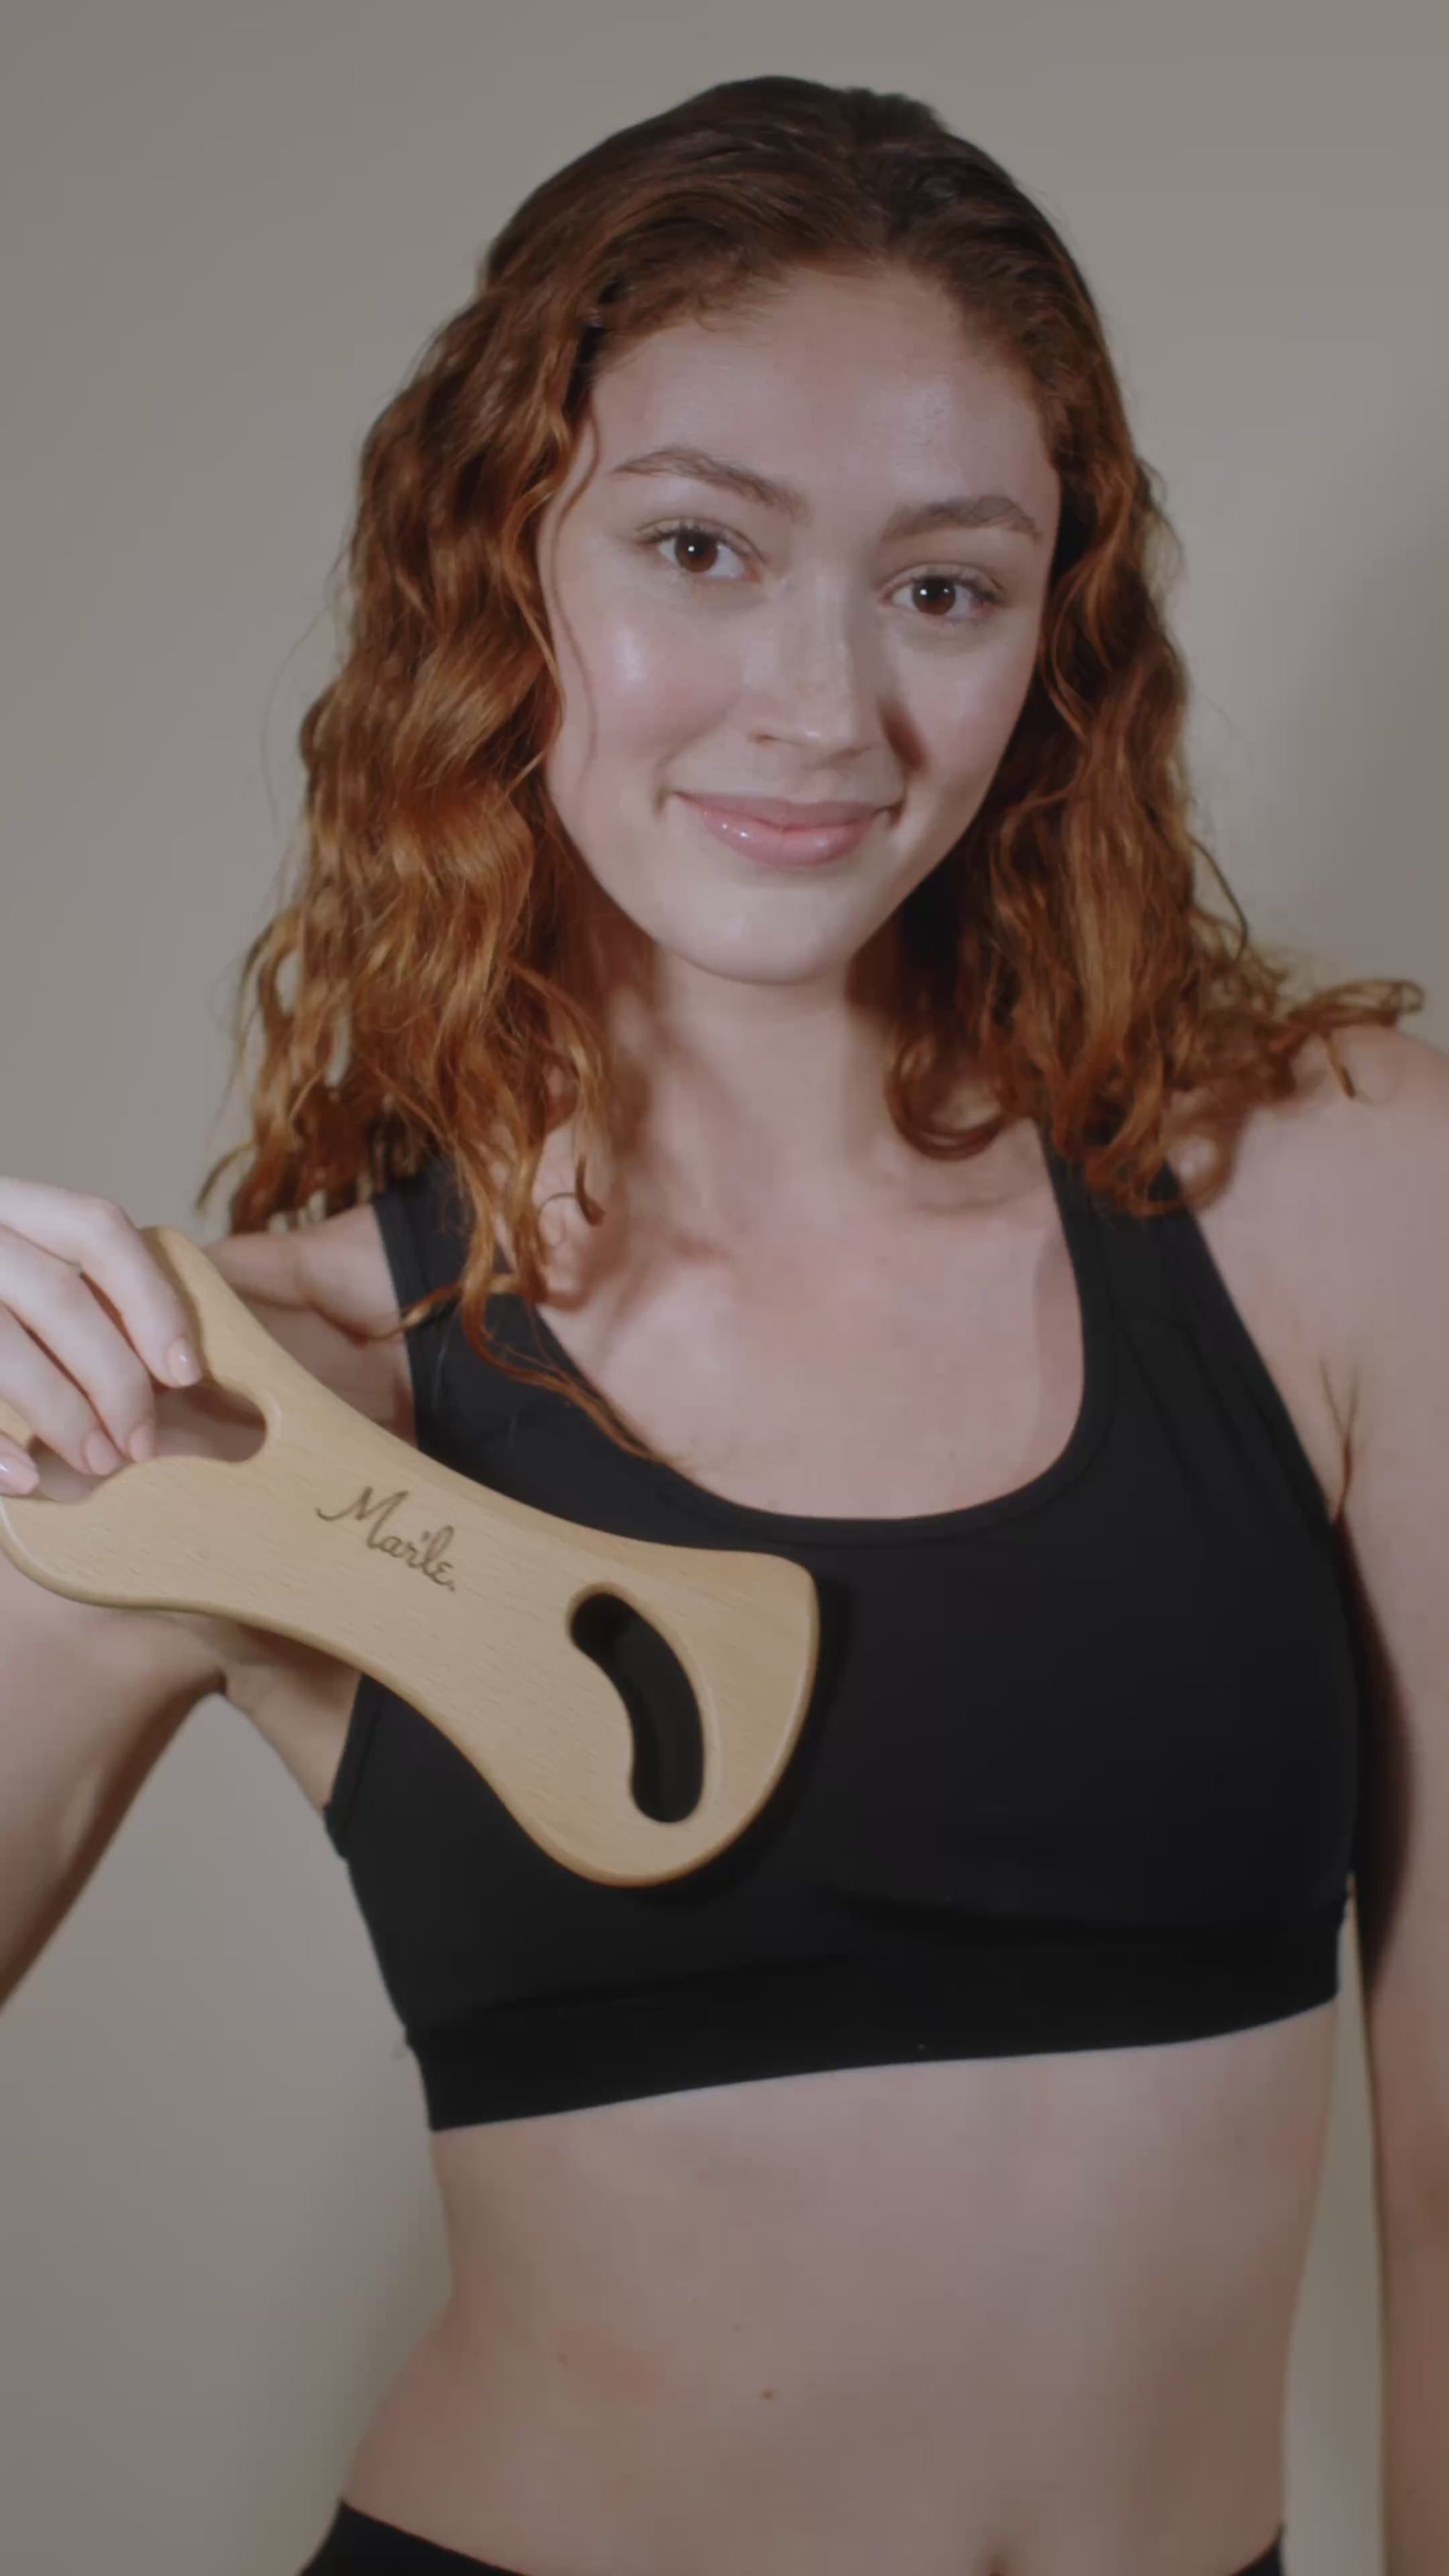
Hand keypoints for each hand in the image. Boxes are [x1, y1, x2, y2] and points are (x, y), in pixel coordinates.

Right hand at [0, 1177, 204, 1494]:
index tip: (186, 1370)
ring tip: (98, 1462)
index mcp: (2, 1202)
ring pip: (3, 1345)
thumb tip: (173, 1368)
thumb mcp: (14, 1270)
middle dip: (115, 1375)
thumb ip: (71, 1300)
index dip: (152, 1298)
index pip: (96, 1228)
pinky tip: (23, 1479)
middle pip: (58, 1294)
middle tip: (142, 1441)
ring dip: (61, 1411)